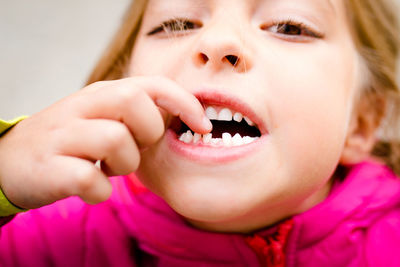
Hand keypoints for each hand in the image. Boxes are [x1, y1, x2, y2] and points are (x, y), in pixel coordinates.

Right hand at [0, 76, 210, 207]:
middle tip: (136, 148)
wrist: (10, 161)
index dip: (184, 101)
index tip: (204, 125)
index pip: (151, 83)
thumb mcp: (103, 117)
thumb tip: (183, 118)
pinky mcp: (48, 168)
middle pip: (132, 101)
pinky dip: (100, 190)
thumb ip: (137, 113)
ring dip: (124, 164)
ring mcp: (61, 136)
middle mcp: (81, 107)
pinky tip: (93, 188)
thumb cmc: (71, 141)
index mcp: (101, 94)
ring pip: (114, 139)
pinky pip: (89, 179)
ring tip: (109, 168)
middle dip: (148, 131)